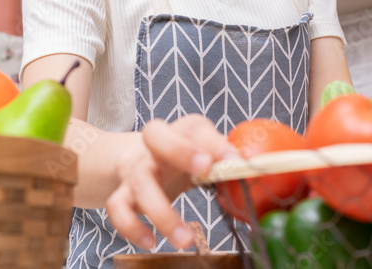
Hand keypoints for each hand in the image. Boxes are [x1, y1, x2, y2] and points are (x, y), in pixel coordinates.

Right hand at [105, 115, 238, 250]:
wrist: (133, 159)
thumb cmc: (179, 157)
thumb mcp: (201, 153)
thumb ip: (224, 160)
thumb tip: (254, 171)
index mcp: (180, 132)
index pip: (194, 128)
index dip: (214, 142)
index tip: (234, 160)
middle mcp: (153, 146)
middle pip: (155, 134)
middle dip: (180, 150)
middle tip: (205, 169)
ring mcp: (135, 169)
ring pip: (141, 183)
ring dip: (162, 213)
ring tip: (185, 240)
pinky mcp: (121, 192)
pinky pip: (117, 208)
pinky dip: (131, 227)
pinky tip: (151, 243)